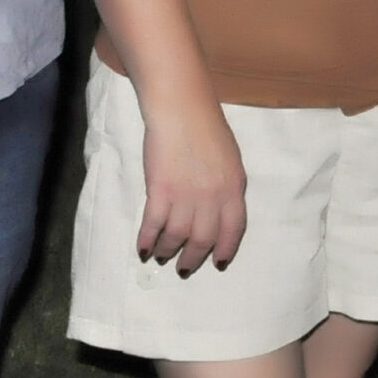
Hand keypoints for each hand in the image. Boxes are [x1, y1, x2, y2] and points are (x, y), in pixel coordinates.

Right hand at [137, 98, 246, 276]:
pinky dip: (147, 240)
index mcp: (234, 188)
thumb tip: (218, 212)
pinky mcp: (160, 191)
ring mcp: (186, 196)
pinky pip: (153, 225)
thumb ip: (226, 187)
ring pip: (177, 237)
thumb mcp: (230, 160)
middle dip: (193, 259)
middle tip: (185, 268)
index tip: (218, 263)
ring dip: (168, 250)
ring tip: (162, 256)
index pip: (234, 230)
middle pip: (203, 239)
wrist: (181, 110)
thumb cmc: (206, 128)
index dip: (225, 249)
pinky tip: (143, 249)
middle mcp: (212, 197)